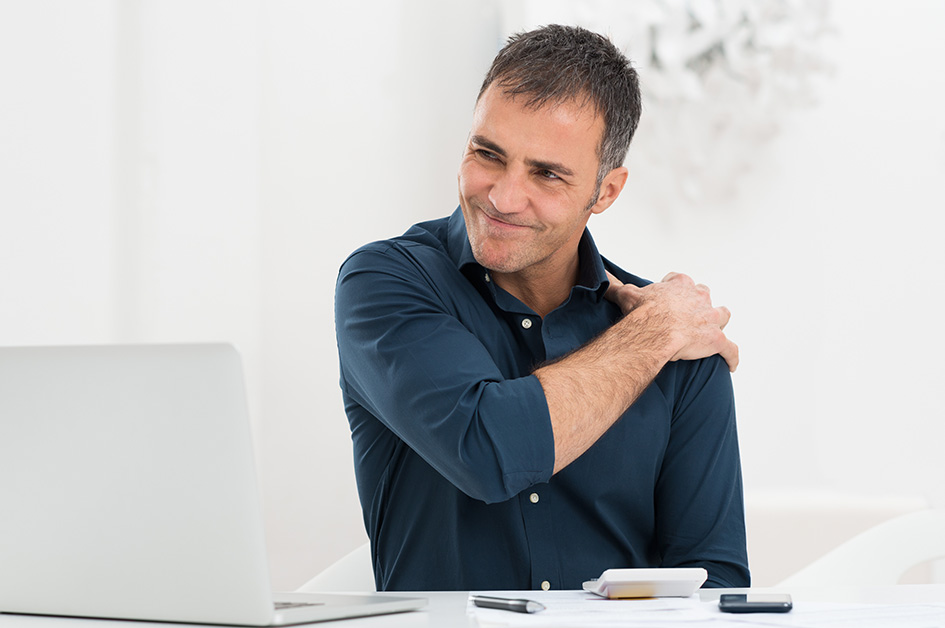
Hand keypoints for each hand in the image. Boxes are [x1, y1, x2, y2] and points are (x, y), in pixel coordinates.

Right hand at [605, 271, 738, 371]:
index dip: (674, 290)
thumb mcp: (627, 295)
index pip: (681, 281)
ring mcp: (710, 318)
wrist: (654, 331)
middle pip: (705, 296)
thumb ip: (617, 286)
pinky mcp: (717, 340)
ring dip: (718, 323)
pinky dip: (730, 357)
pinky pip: (730, 349)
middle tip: (687, 316)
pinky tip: (730, 364)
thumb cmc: (643, 312)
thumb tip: (603, 276)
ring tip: (712, 332)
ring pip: (722, 316)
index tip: (667, 298)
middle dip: (699, 305)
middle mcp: (700, 298)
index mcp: (680, 285)